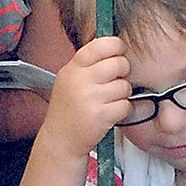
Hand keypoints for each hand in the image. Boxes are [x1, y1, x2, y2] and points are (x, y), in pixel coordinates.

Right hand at [41, 37, 133, 159]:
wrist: (60, 140)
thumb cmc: (68, 110)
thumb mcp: (69, 79)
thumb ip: (88, 64)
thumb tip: (114, 46)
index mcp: (72, 68)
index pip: (101, 45)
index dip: (116, 47)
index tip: (118, 53)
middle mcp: (80, 80)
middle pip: (119, 63)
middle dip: (122, 72)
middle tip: (114, 82)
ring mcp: (90, 98)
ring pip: (124, 86)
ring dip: (122, 94)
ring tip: (108, 101)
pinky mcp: (100, 116)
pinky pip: (125, 105)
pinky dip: (122, 110)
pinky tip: (110, 113)